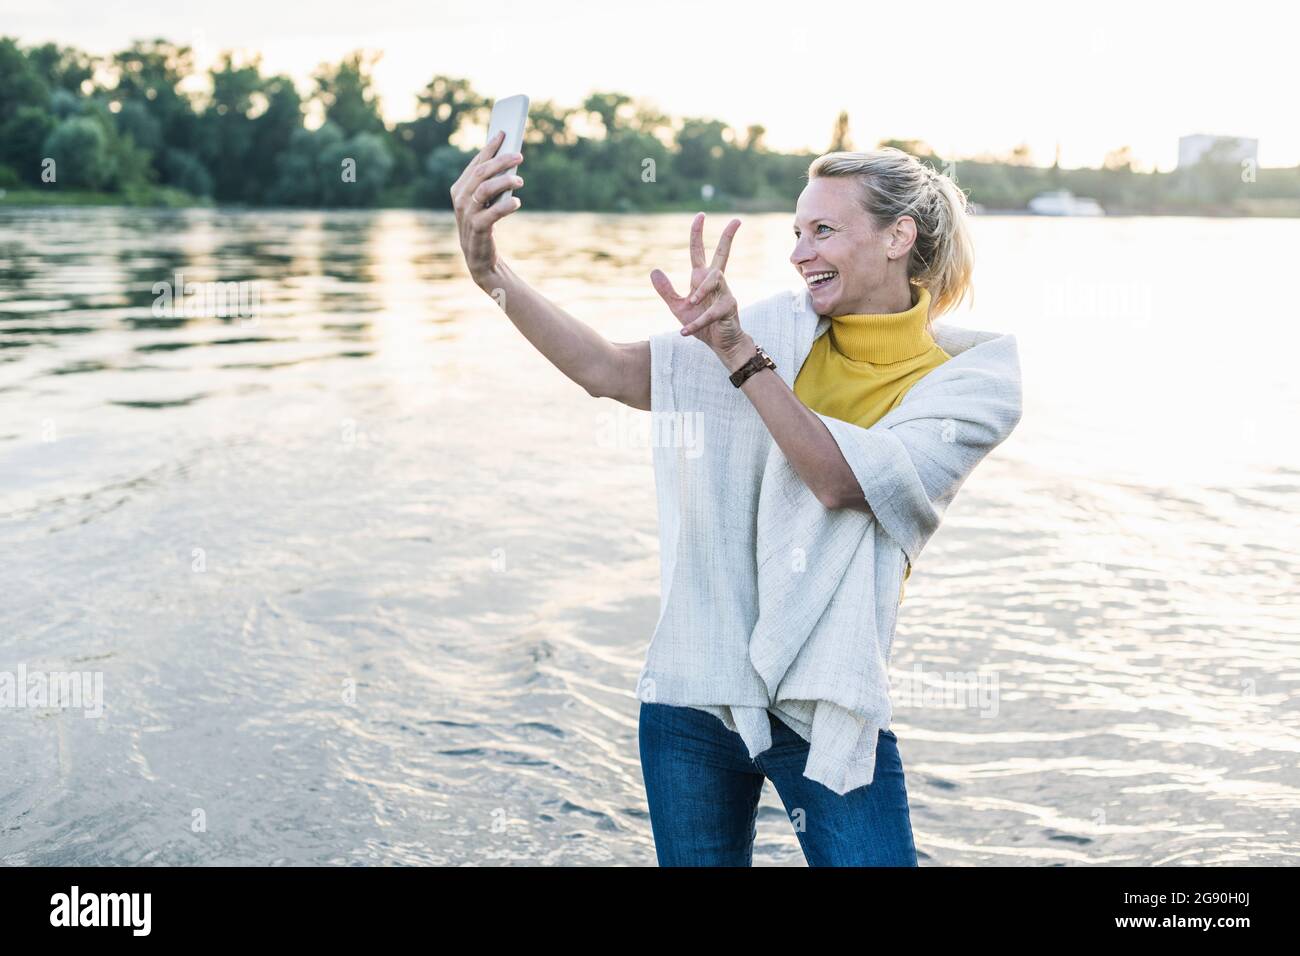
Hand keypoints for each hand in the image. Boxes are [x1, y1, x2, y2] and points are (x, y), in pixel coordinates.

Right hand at [450, 129, 524, 285]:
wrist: (481, 258)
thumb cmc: (485, 224)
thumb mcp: (486, 201)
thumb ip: (491, 182)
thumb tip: (510, 159)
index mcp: (459, 188)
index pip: (476, 162)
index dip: (490, 147)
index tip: (504, 133)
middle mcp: (460, 199)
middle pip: (481, 173)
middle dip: (501, 161)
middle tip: (519, 156)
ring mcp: (466, 214)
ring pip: (484, 189)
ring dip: (504, 181)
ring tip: (520, 180)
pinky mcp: (477, 229)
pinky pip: (491, 213)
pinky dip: (506, 205)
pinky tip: (517, 202)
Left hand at [649, 213, 748, 360]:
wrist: (721, 344)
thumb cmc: (701, 324)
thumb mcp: (677, 307)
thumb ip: (667, 290)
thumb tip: (654, 269)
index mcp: (701, 279)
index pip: (698, 251)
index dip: (697, 234)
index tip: (700, 216)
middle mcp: (716, 282)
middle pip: (722, 254)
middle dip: (728, 237)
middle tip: (737, 220)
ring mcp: (725, 293)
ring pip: (715, 280)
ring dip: (700, 292)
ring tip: (690, 304)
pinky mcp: (729, 308)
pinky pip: (711, 312)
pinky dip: (697, 323)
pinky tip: (686, 332)